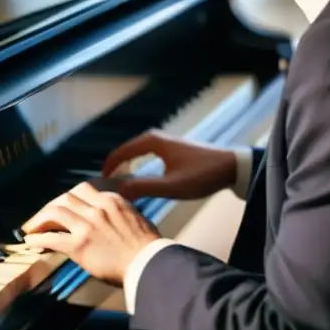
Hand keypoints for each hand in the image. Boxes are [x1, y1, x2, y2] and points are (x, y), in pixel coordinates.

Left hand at [21, 181, 160, 286]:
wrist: (149, 264)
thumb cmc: (147, 247)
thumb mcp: (134, 218)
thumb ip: (118, 212)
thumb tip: (110, 218)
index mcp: (111, 200)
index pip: (82, 190)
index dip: (68, 199)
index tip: (62, 208)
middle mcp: (97, 208)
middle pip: (65, 197)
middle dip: (50, 206)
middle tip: (42, 218)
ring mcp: (87, 225)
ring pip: (55, 211)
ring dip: (39, 220)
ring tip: (32, 228)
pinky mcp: (79, 245)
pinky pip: (52, 238)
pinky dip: (37, 239)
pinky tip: (30, 242)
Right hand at [101, 129, 237, 200]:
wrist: (231, 166)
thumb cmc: (202, 175)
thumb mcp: (171, 186)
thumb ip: (143, 187)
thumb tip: (118, 191)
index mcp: (152, 142)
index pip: (121, 152)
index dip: (108, 168)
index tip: (98, 184)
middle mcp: (156, 138)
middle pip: (126, 151)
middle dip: (114, 167)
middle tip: (104, 187)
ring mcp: (164, 143)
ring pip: (136, 154)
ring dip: (125, 167)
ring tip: (116, 185)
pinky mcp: (172, 150)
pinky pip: (145, 156)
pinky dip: (136, 166)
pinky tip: (138, 180)